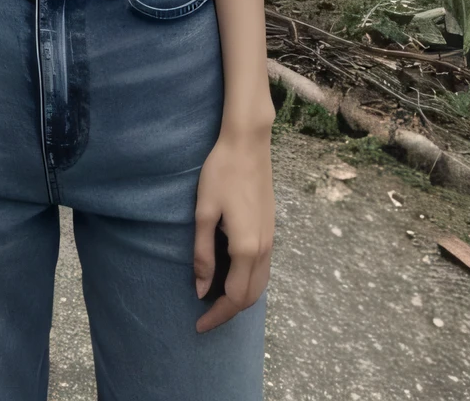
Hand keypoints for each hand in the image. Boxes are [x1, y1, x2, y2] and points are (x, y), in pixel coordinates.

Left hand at [193, 126, 274, 332]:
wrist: (248, 144)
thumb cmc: (221, 173)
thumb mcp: (204, 212)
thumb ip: (202, 254)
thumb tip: (201, 289)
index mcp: (246, 248)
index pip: (234, 297)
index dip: (216, 315)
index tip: (198, 325)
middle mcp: (264, 249)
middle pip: (250, 296)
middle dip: (228, 312)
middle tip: (204, 317)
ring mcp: (271, 240)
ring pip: (260, 285)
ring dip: (240, 298)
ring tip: (216, 301)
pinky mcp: (271, 230)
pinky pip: (263, 270)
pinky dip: (249, 283)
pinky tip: (232, 277)